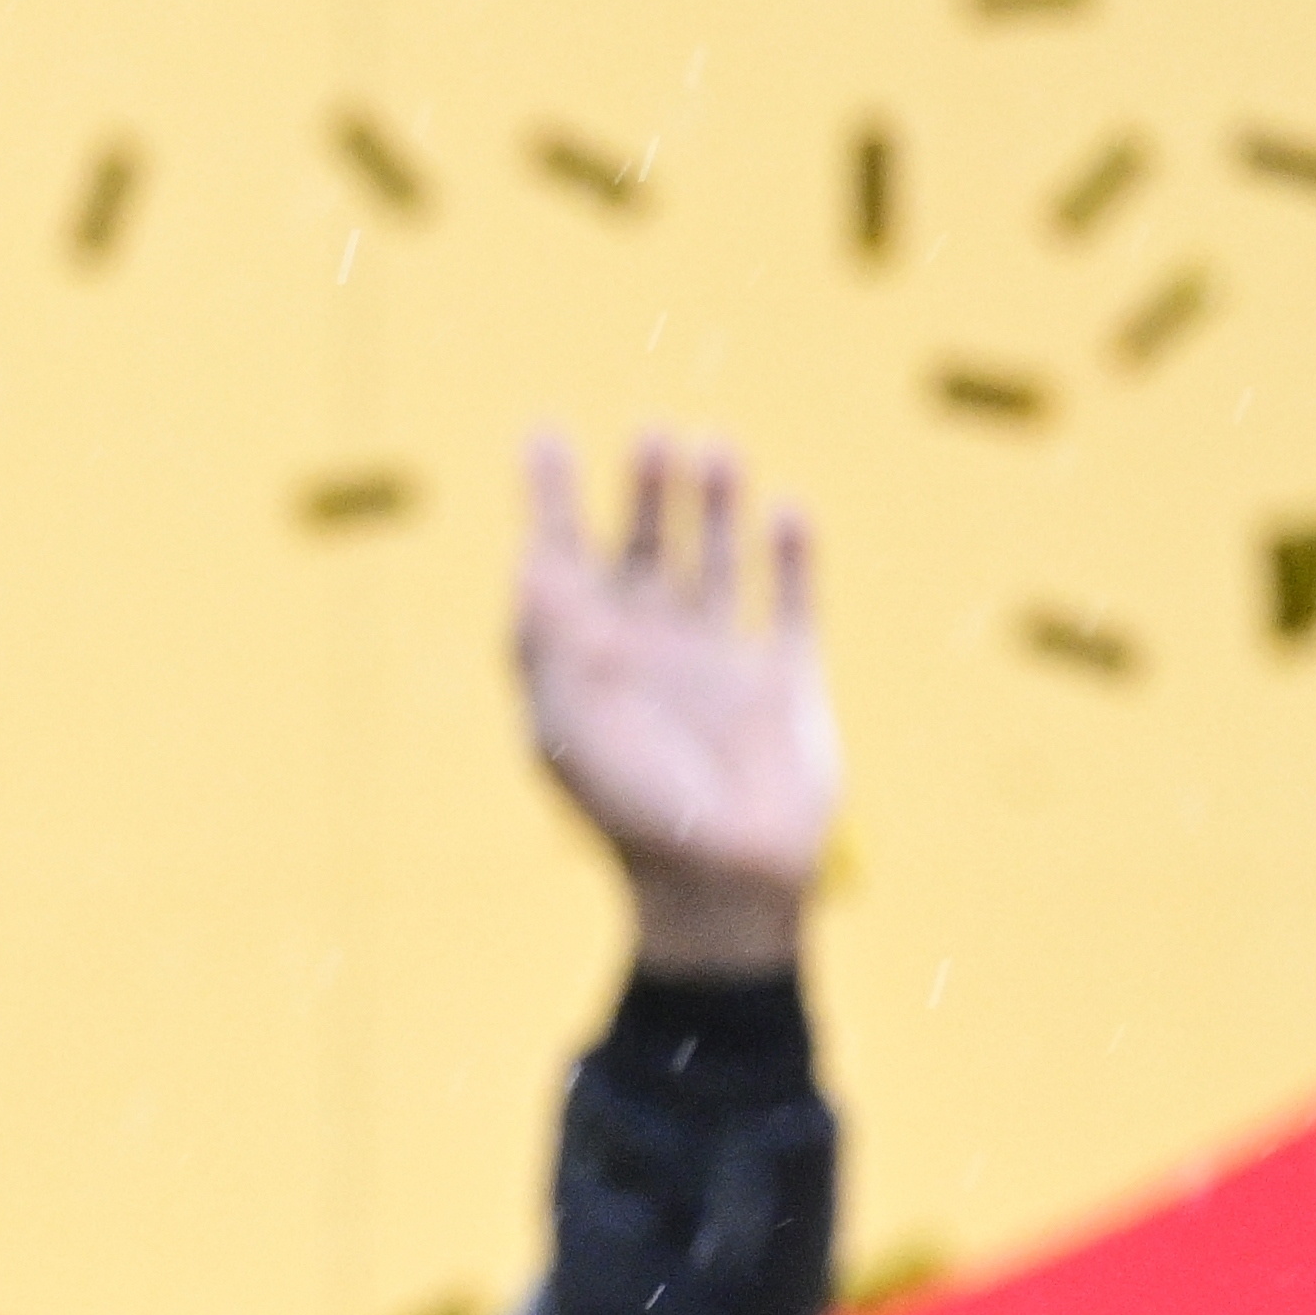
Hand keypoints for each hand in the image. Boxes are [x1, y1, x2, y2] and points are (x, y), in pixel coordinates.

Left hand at [512, 432, 830, 973]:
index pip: (558, 565)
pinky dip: (788, 553)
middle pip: (638, 553)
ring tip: (709, 447)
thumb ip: (547, 636)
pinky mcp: (785, 680)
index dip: (548, 503)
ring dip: (711, 506)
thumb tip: (527, 557)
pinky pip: (787, 601)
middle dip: (641, 495)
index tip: (543, 435)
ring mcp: (717, 665)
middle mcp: (646, 657)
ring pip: (713, 562)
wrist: (723, 880)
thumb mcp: (568, 719)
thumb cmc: (630, 807)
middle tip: (649, 436)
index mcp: (581, 666)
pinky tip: (787, 507)